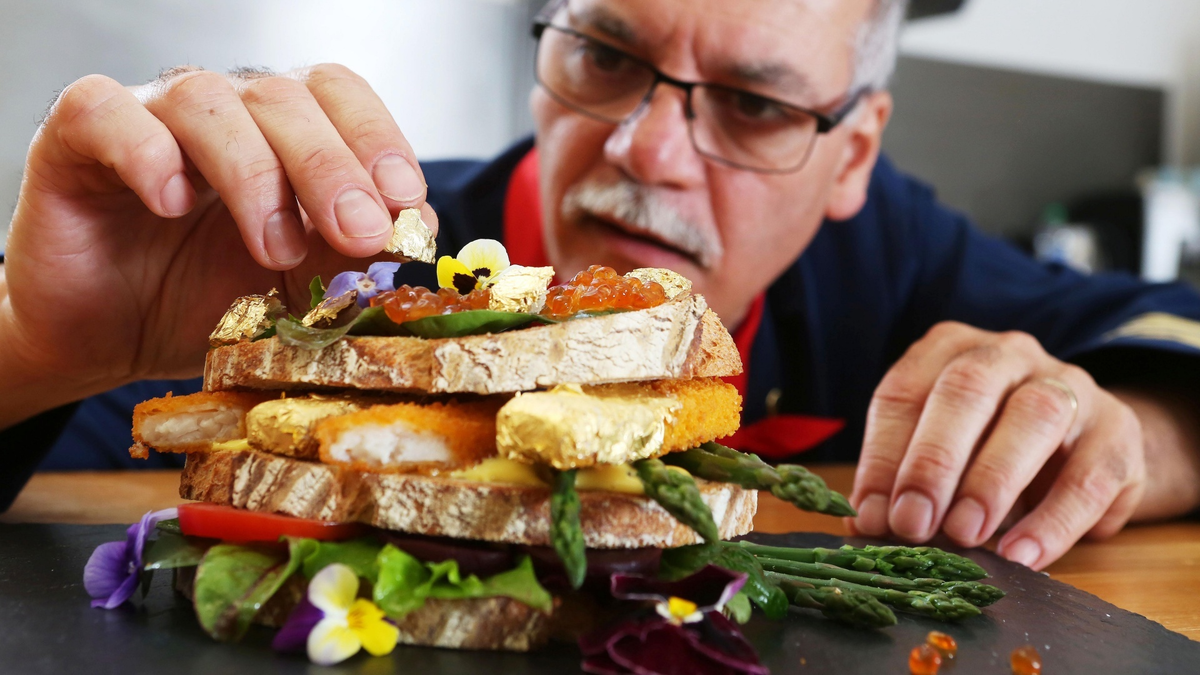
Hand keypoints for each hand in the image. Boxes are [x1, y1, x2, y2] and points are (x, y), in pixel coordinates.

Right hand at [1, 65, 436, 426]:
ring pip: (208, 103)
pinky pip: (108, 115)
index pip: (339, 96)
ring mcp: (150, 117)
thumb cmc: (205, 303)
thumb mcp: (299, 289)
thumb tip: (420, 230)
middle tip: (359, 234)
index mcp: (282, 133)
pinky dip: (146, 153)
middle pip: (285, 99)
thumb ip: (354, 257)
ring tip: (276, 250)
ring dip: (254, 175)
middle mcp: (223, 112)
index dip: (377, 140)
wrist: (107, 340)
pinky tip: (171, 203)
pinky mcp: (76, 140)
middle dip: (332, 168)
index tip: (406, 202)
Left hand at [848, 321, 1145, 569]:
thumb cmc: (989, 446)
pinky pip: (1090, 474)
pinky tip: (1021, 555)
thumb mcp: (940, 453)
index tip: (873, 515)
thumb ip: (902, 480)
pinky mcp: (1117, 431)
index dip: (883, 456)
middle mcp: (1008, 354)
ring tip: (964, 537)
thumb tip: (865, 523)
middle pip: (966, 389)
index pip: (904, 392)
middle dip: (933, 460)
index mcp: (949, 350)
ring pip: (1033, 417)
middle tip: (912, 523)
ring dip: (992, 481)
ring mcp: (1069, 385)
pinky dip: (1054, 520)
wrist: (1086, 450)